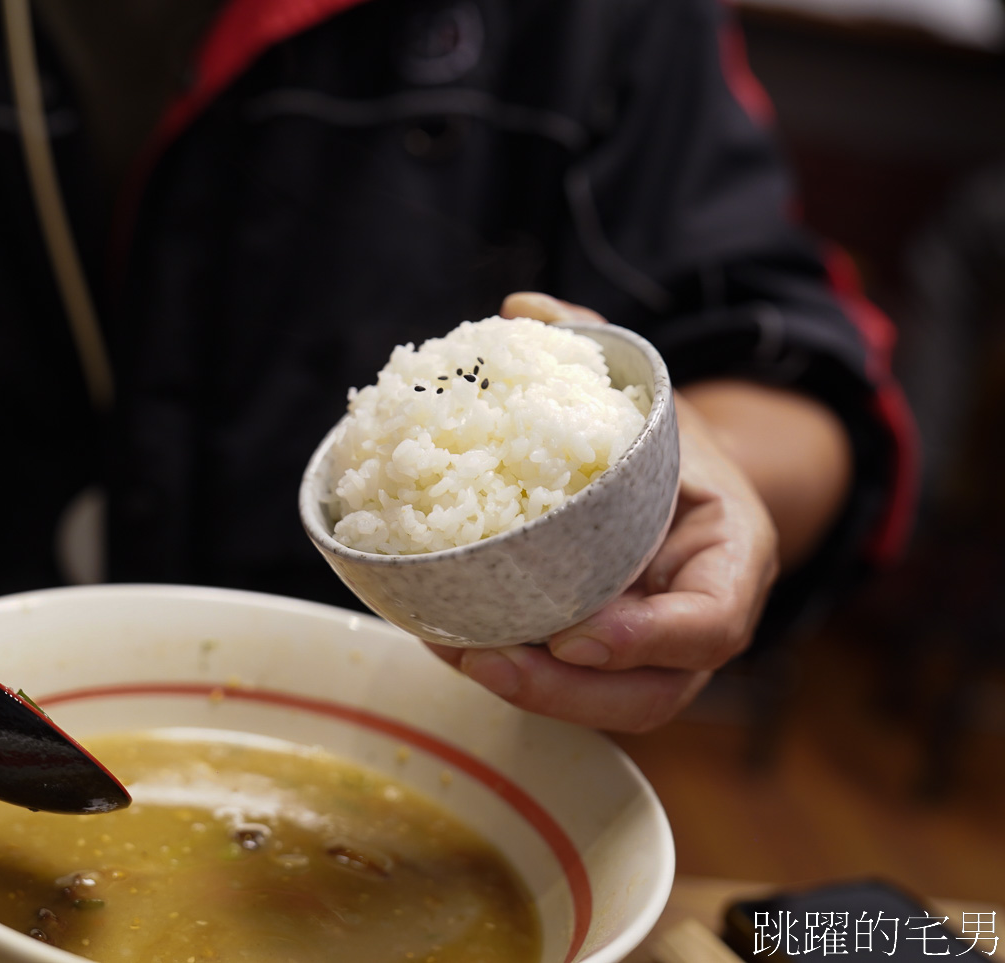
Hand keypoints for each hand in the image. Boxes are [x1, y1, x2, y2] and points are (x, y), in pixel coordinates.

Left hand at [427, 291, 779, 730]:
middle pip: (653, 693)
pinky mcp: (613, 664)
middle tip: (490, 660)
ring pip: (611, 707)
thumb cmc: (666, 442)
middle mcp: (700, 619)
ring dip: (533, 696)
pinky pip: (574, 689)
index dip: (649, 638)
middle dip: (570, 692)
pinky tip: (454, 643)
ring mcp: (658, 653)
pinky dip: (517, 676)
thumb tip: (522, 308)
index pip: (715, 622)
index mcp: (732, 555)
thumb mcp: (649, 393)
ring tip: (460, 655)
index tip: (576, 633)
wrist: (680, 482)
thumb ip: (597, 349)